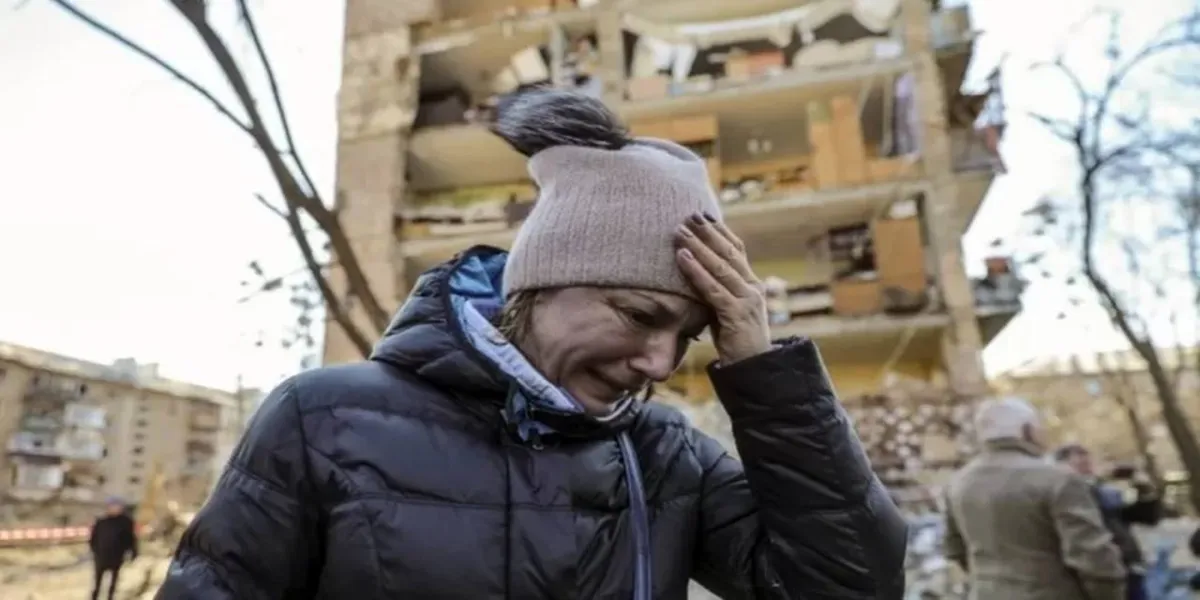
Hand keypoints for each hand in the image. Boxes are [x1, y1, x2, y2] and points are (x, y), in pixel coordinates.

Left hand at [674, 213, 770, 364]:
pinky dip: (695, 271)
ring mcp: (747, 300)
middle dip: (707, 232)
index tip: (703, 214)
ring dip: (697, 246)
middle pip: (728, 252)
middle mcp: (752, 287)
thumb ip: (717, 291)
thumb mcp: (726, 310)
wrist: (754, 370)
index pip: (736, 250)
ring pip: (720, 267)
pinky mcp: (737, 314)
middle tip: (688, 214)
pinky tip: (681, 257)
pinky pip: (712, 289)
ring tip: (680, 230)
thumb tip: (695, 273)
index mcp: (751, 284)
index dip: (720, 231)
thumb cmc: (736, 341)